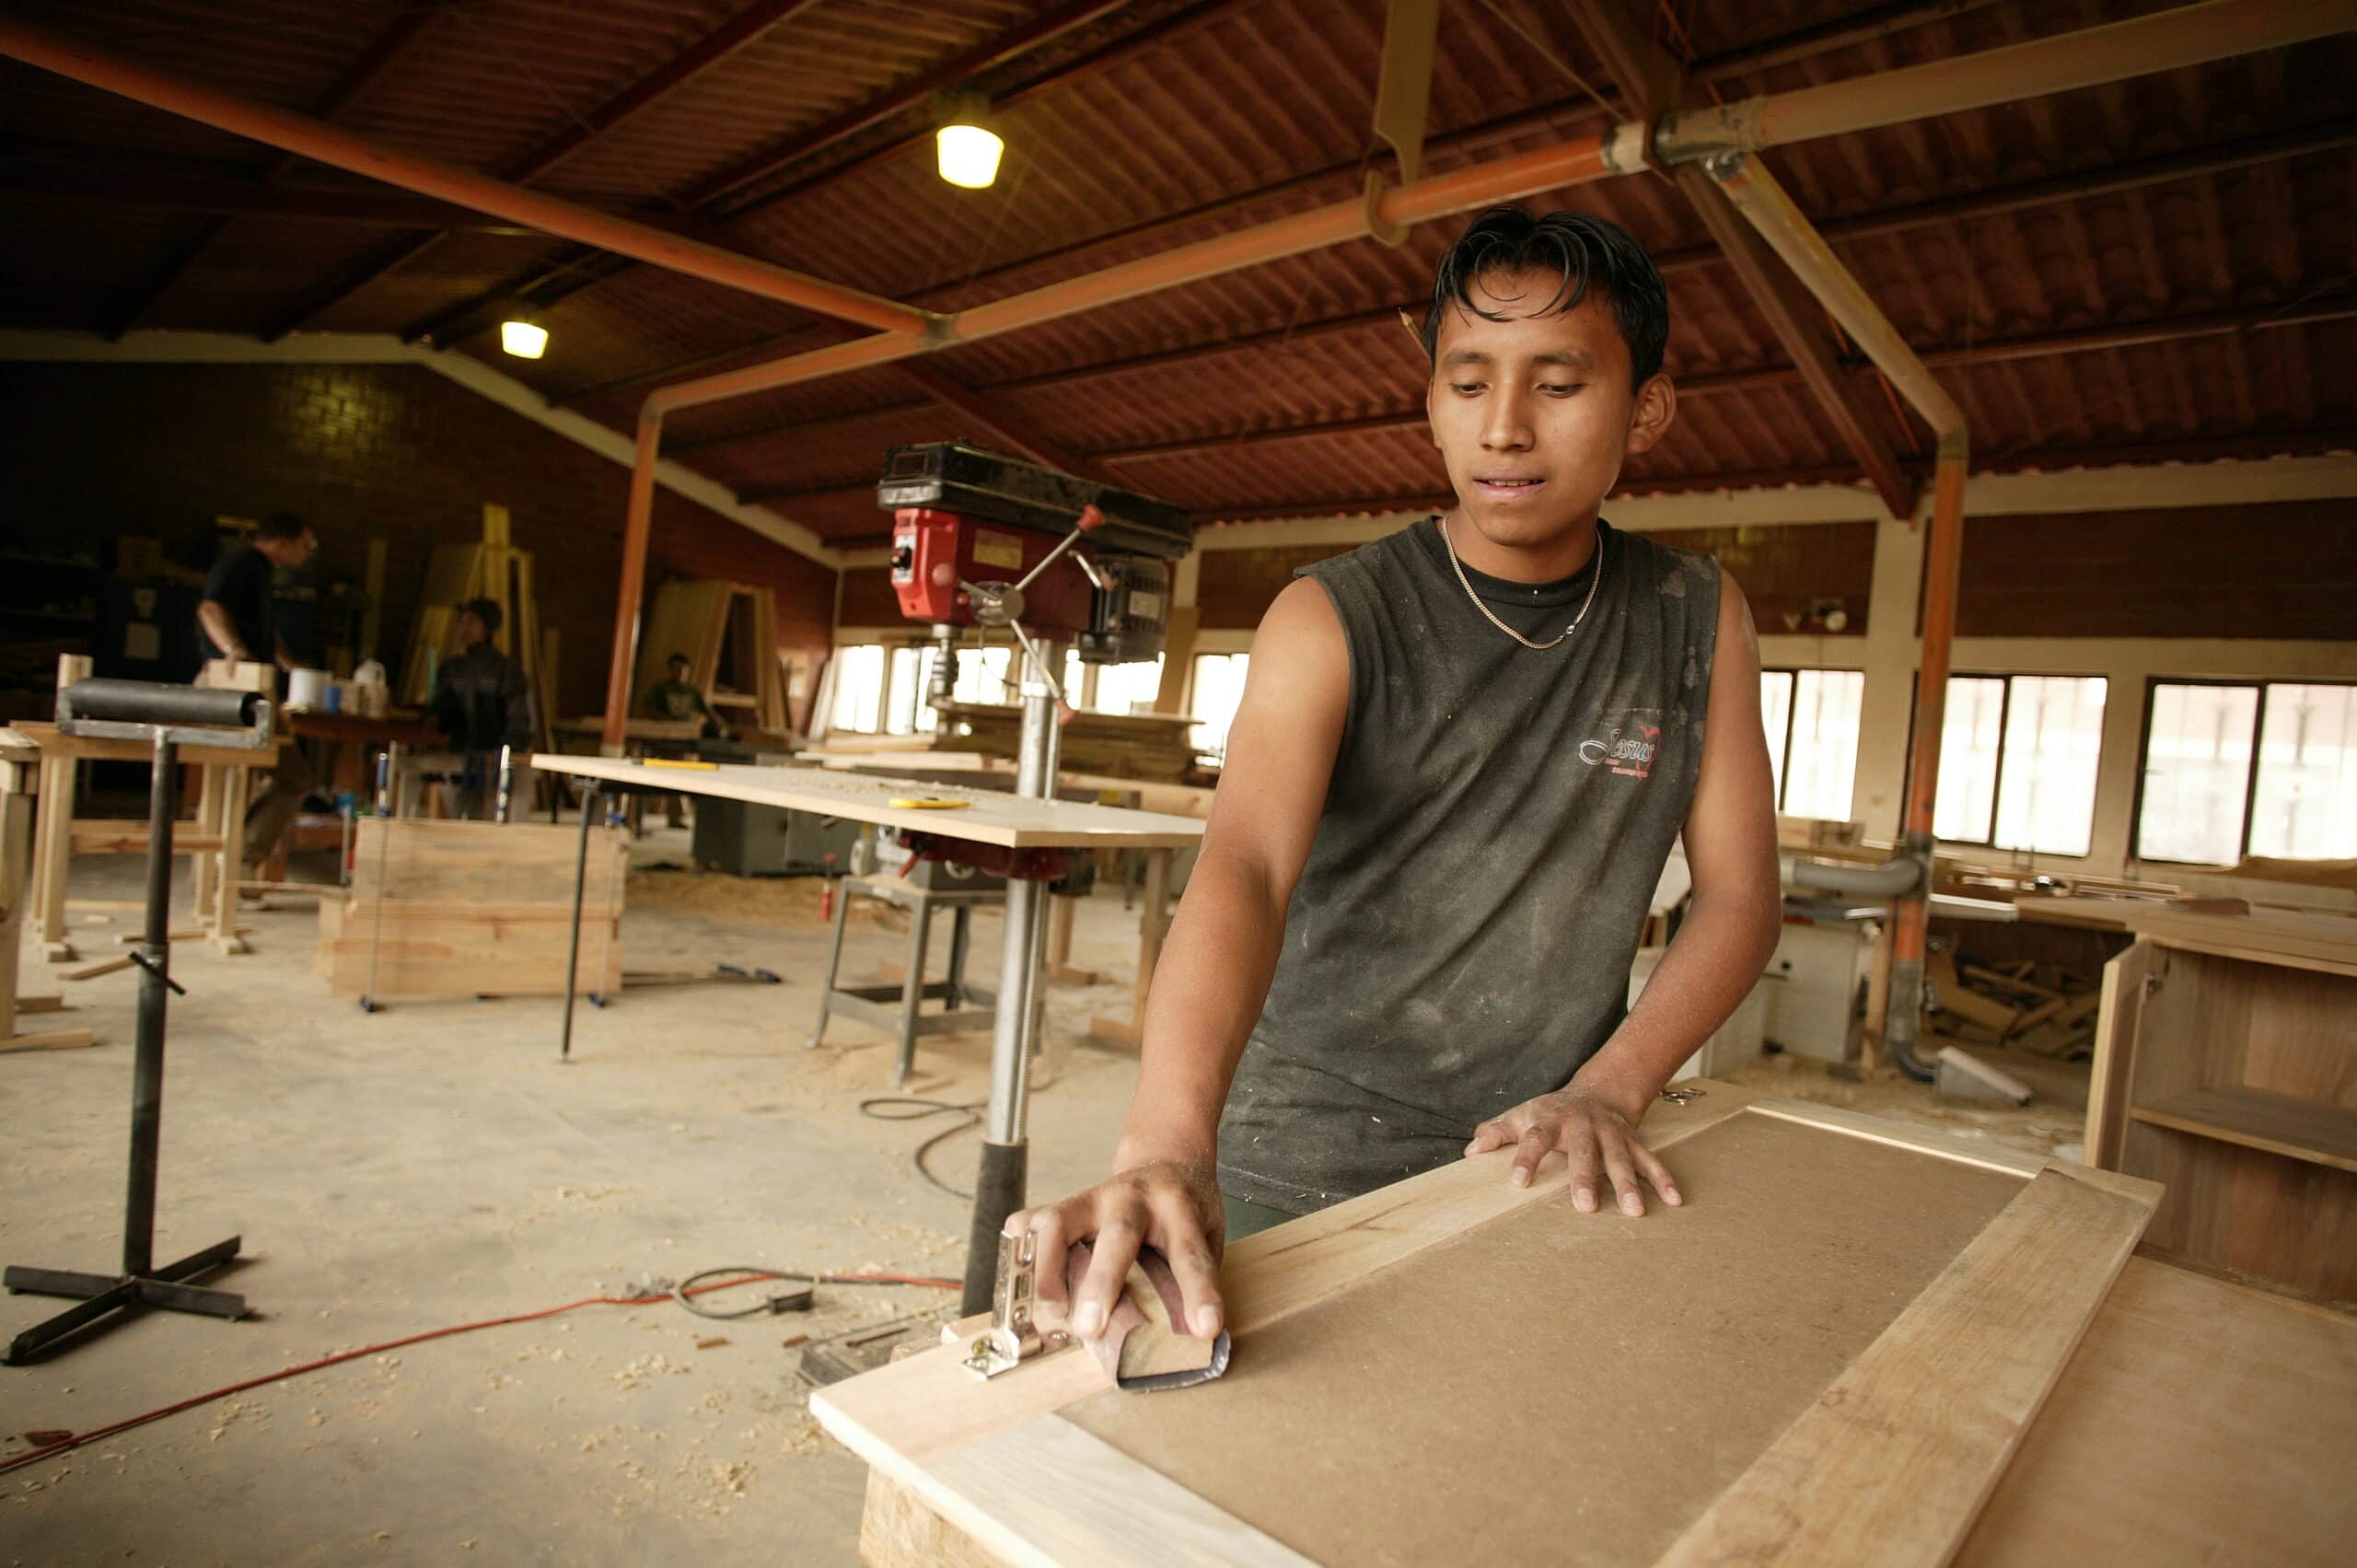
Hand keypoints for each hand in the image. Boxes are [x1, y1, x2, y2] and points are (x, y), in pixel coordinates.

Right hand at [1003, 1155, 1224, 1343]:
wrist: (1166, 1160)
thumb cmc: (1187, 1212)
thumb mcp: (1208, 1235)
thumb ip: (1195, 1278)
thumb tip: (1189, 1340)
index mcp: (1179, 1208)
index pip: (1189, 1253)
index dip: (1199, 1292)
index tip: (1205, 1328)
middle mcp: (1133, 1199)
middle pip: (1117, 1235)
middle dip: (1101, 1283)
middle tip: (1088, 1328)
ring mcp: (1093, 1197)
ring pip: (1059, 1223)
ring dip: (1049, 1271)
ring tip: (1053, 1312)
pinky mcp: (1065, 1203)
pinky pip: (1031, 1222)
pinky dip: (1021, 1251)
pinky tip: (1022, 1280)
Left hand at [1465, 1082, 1681, 1215]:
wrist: (1595, 1091)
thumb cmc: (1549, 1113)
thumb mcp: (1520, 1116)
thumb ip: (1496, 1133)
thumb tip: (1470, 1152)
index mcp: (1550, 1119)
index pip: (1534, 1138)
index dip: (1525, 1158)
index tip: (1517, 1183)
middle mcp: (1582, 1124)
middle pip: (1583, 1151)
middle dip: (1585, 1177)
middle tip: (1585, 1208)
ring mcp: (1611, 1132)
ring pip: (1620, 1157)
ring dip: (1628, 1184)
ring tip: (1634, 1211)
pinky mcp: (1634, 1139)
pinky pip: (1650, 1160)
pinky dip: (1663, 1179)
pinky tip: (1674, 1201)